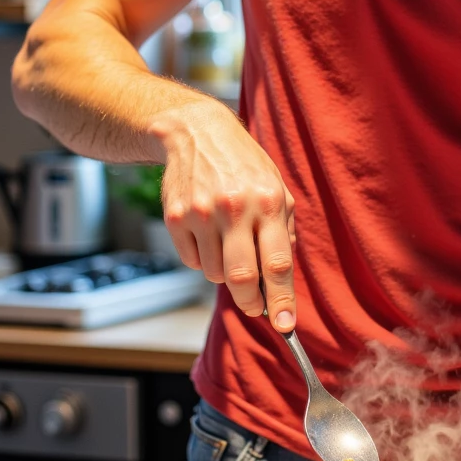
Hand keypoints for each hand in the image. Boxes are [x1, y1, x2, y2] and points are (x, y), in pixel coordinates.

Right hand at [153, 97, 296, 331]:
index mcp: (268, 201)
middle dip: (252, 304)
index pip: (277, 264)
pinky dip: (203, 259)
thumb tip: (281, 279)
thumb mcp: (276, 187)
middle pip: (243, 279)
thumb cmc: (244, 165)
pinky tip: (207, 233)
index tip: (285, 327)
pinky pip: (192, 262)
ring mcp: (200, 214)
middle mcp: (234, 208)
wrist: (196, 133)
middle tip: (256, 307)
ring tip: (229, 245)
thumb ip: (284, 230)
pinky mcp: (175, 217)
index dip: (282, 301)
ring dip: (225, 274)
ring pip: (214, 274)